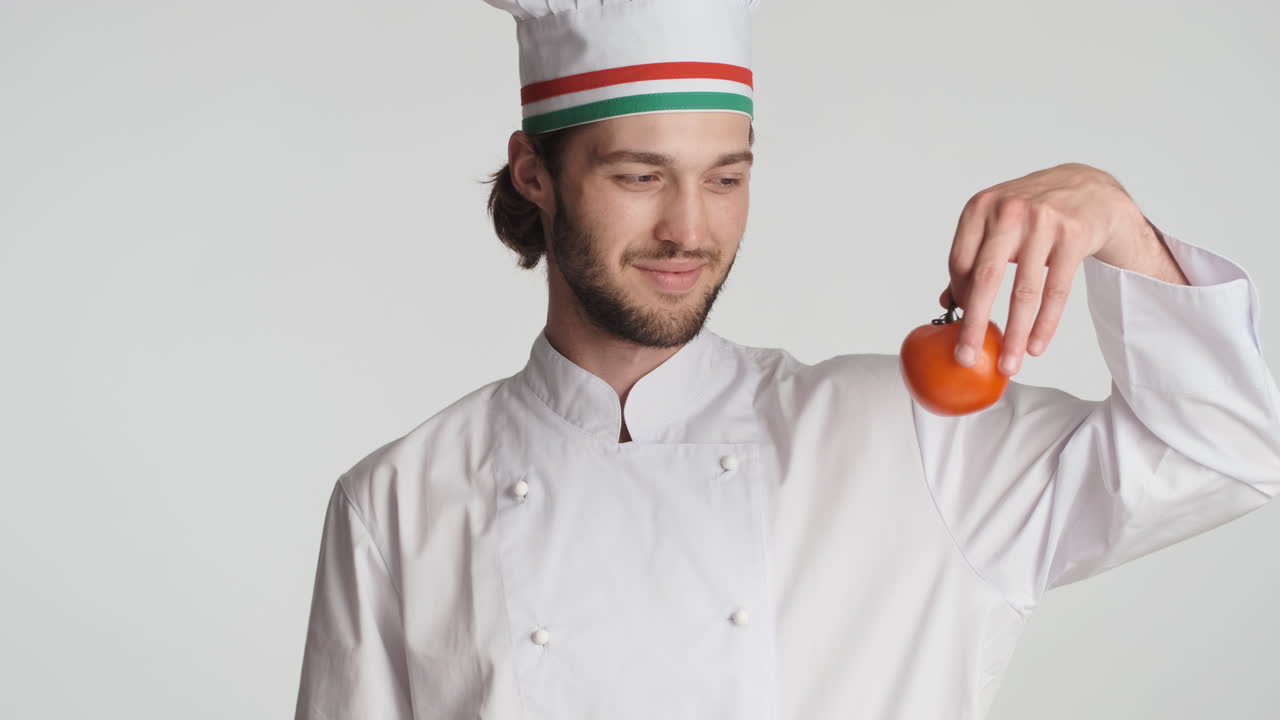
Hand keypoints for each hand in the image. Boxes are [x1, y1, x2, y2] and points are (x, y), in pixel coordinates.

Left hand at [940, 162, 1155, 376]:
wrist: (1090, 189)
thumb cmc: (1033, 212)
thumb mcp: (997, 223)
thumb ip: (972, 258)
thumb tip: (945, 302)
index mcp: (980, 207)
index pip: (959, 263)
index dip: (959, 297)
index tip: (961, 325)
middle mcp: (1008, 211)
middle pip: (985, 279)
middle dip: (973, 324)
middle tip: (965, 358)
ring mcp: (1043, 222)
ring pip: (1024, 291)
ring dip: (1015, 335)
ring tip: (1009, 364)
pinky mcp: (1073, 236)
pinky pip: (1056, 291)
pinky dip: (1045, 324)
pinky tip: (1036, 346)